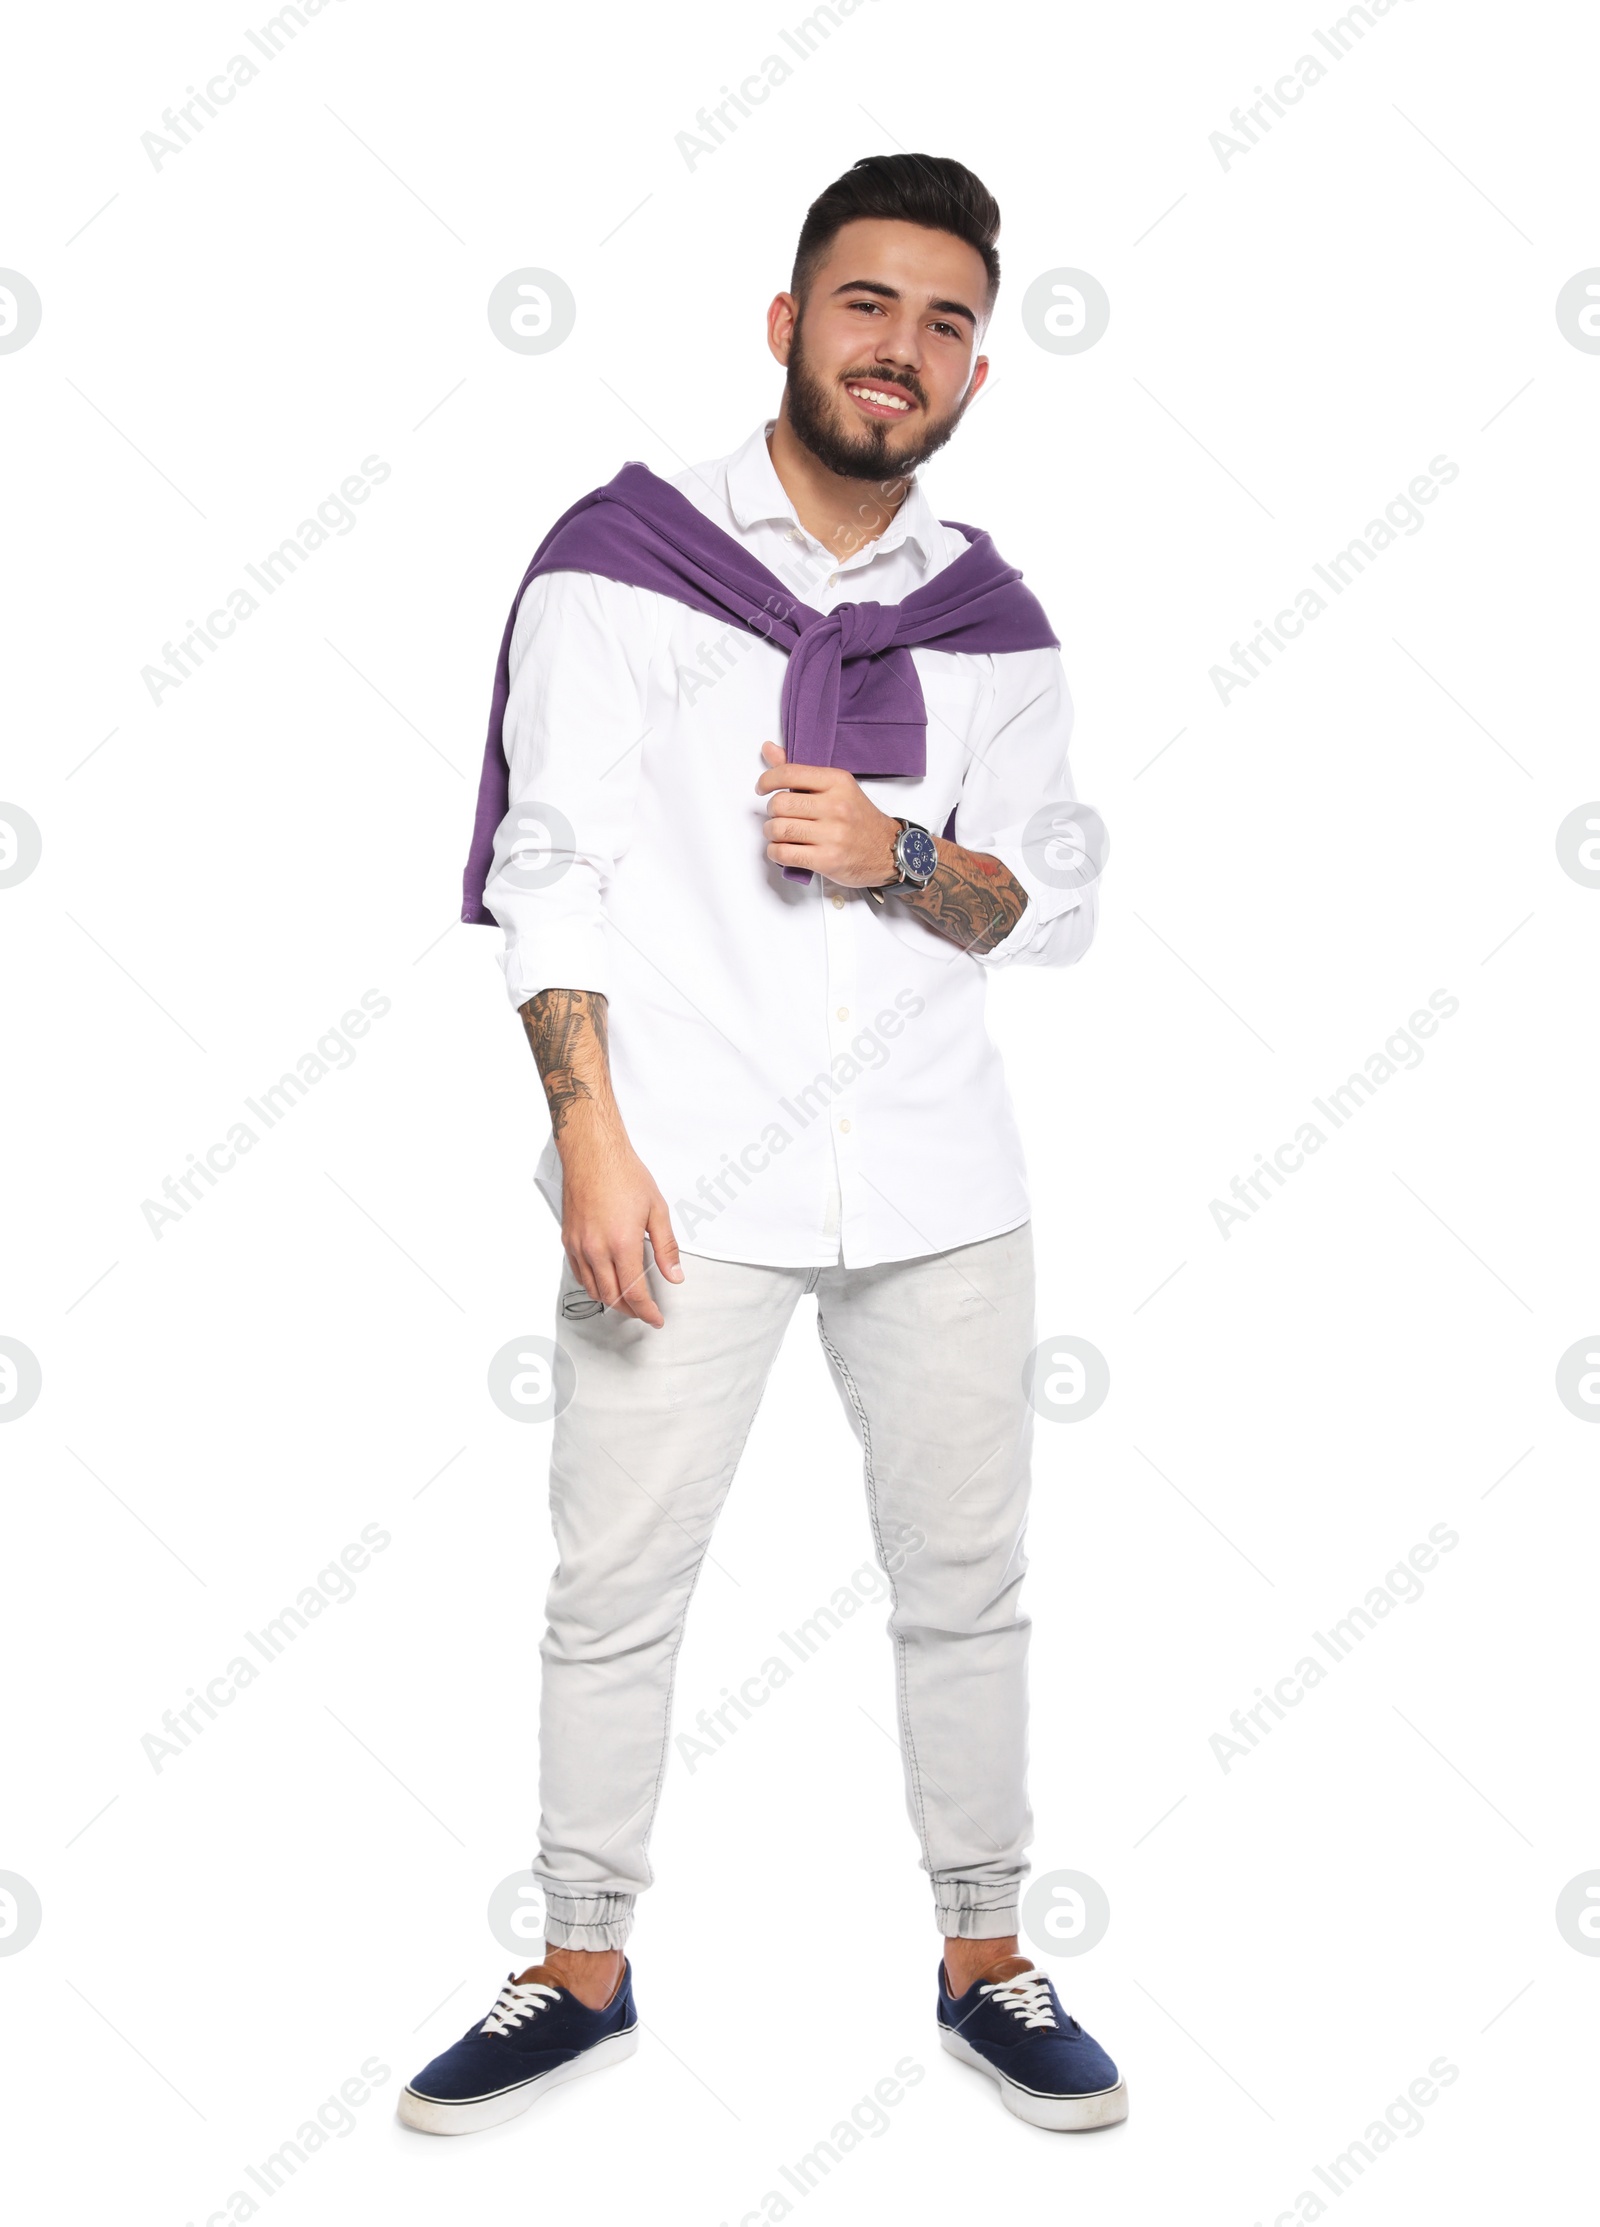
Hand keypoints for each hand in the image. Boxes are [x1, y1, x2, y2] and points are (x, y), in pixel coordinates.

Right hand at [557, 1113, 681, 1328]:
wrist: (592, 1154)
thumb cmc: (624, 1175)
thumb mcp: (657, 1210)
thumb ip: (666, 1248)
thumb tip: (675, 1276)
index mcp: (622, 1243)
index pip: (634, 1292)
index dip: (647, 1311)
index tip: (656, 1319)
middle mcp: (596, 1249)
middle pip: (612, 1297)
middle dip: (630, 1311)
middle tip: (645, 1313)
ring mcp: (579, 1246)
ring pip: (593, 1289)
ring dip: (611, 1301)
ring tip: (628, 1301)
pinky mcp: (568, 1240)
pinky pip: (579, 1274)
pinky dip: (593, 1285)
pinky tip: (605, 1282)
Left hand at [756, 741, 899, 885]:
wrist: (889, 850)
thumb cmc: (859, 819)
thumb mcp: (837, 787)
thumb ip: (801, 772)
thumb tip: (768, 749)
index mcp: (837, 782)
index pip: (789, 773)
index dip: (767, 780)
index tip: (762, 788)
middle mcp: (836, 806)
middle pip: (780, 804)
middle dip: (772, 812)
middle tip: (778, 816)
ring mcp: (833, 834)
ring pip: (778, 829)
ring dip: (772, 834)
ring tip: (781, 834)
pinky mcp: (828, 860)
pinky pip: (784, 853)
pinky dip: (776, 853)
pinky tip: (783, 850)